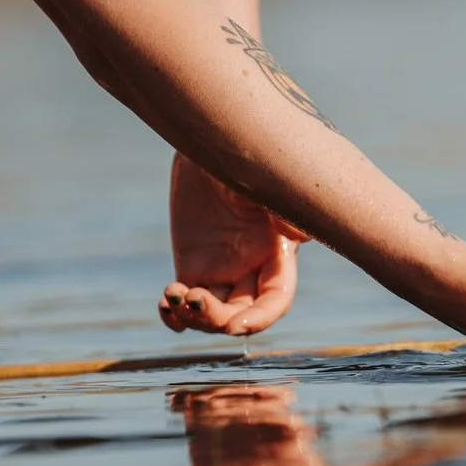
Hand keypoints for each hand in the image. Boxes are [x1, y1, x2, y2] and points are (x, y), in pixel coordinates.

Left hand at [159, 154, 307, 336]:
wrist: (208, 140)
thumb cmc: (244, 156)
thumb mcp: (261, 181)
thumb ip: (280, 208)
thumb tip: (300, 235)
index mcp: (276, 252)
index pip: (276, 300)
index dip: (260, 319)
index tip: (236, 325)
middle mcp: (252, 266)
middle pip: (242, 312)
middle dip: (220, 319)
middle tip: (194, 300)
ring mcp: (222, 269)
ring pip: (213, 312)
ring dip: (194, 317)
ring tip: (174, 295)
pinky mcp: (193, 265)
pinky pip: (186, 301)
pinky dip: (175, 314)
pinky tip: (165, 305)